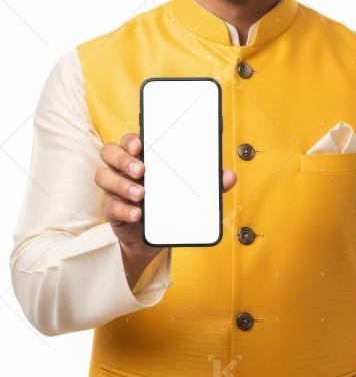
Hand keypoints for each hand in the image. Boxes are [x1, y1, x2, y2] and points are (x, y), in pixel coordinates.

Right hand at [96, 131, 236, 264]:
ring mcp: (114, 188)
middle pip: (110, 152)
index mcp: (142, 157)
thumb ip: (209, 184)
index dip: (131, 139)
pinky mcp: (112, 209)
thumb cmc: (169, 204)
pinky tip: (137, 214)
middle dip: (123, 158)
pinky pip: (109, 205)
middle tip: (141, 170)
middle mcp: (124, 169)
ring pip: (104, 177)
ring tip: (141, 194)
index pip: (130, 140)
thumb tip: (229, 176)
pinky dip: (123, 209)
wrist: (156, 237)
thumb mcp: (190, 193)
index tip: (141, 144)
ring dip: (121, 184)